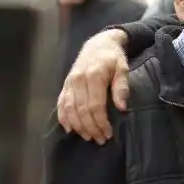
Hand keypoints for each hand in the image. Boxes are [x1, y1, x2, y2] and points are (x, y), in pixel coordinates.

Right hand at [56, 28, 128, 142]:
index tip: (108, 134)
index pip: (94, 106)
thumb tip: (122, 107)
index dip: (100, 122)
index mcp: (94, 76)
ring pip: (69, 109)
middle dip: (90, 128)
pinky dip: (63, 117)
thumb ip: (122, 87)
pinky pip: (61, 103)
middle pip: (81, 110)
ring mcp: (69, 83)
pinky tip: (69, 129)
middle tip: (100, 140)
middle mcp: (78, 80)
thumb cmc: (113, 58)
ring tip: (88, 137)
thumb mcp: (123, 68)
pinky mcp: (65, 85)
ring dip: (78, 126)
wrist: (98, 43)